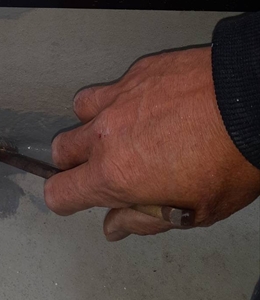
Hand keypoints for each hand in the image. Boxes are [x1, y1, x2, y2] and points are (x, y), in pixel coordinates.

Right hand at [44, 47, 259, 240]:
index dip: (63, 200)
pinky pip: (112, 88)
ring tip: (121, 130)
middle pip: (61, 149)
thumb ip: (142, 219)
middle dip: (74, 163)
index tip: (73, 198)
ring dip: (92, 124)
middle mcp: (106, 134)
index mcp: (114, 174)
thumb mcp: (192, 212)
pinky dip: (120, 100)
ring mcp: (117, 98)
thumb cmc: (229, 160)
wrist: (248, 103)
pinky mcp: (134, 73)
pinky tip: (148, 105)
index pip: (58, 192)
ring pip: (80, 112)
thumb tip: (114, 225)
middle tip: (102, 167)